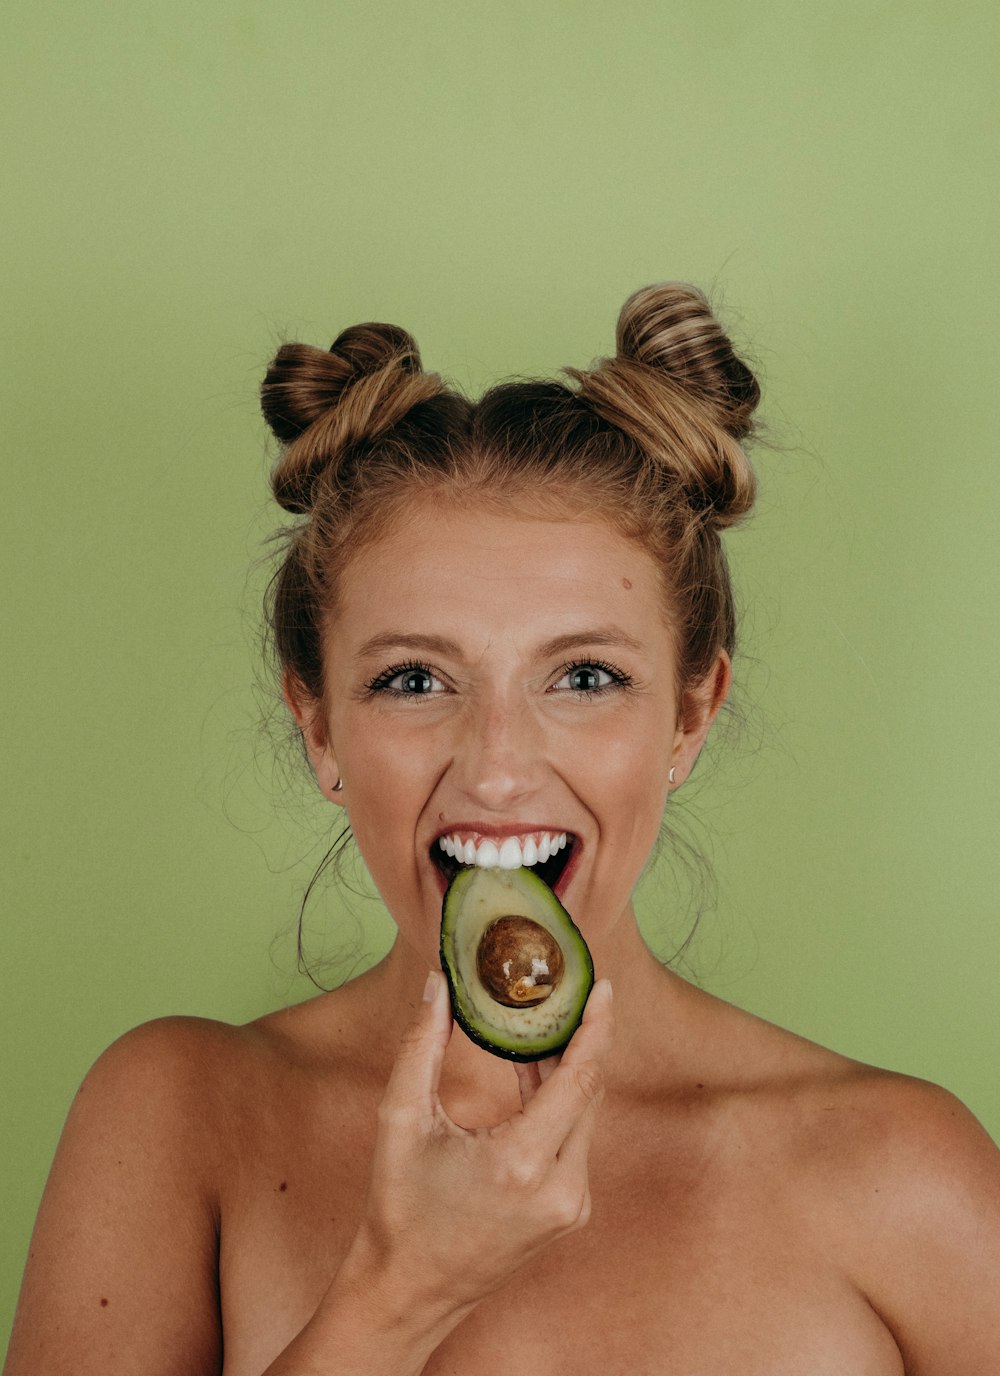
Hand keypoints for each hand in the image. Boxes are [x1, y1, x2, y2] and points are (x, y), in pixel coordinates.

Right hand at [345, 972, 614, 1320]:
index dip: (596, 1028)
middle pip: (588, 1093)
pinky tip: (530, 1075)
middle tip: (561, 995)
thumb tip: (437, 984)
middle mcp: (560, 1189)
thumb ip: (421, 1045)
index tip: (604, 987)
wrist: (408, 1292)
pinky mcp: (569, 1213)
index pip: (580, 1080)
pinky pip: (576, 1141)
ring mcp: (571, 1206)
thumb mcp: (401, 1120)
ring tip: (537, 1028)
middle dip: (577, 1040)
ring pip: (585, 1116)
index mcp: (522, 1164)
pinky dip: (559, 1104)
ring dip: (565, 1071)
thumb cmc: (400, 1208)